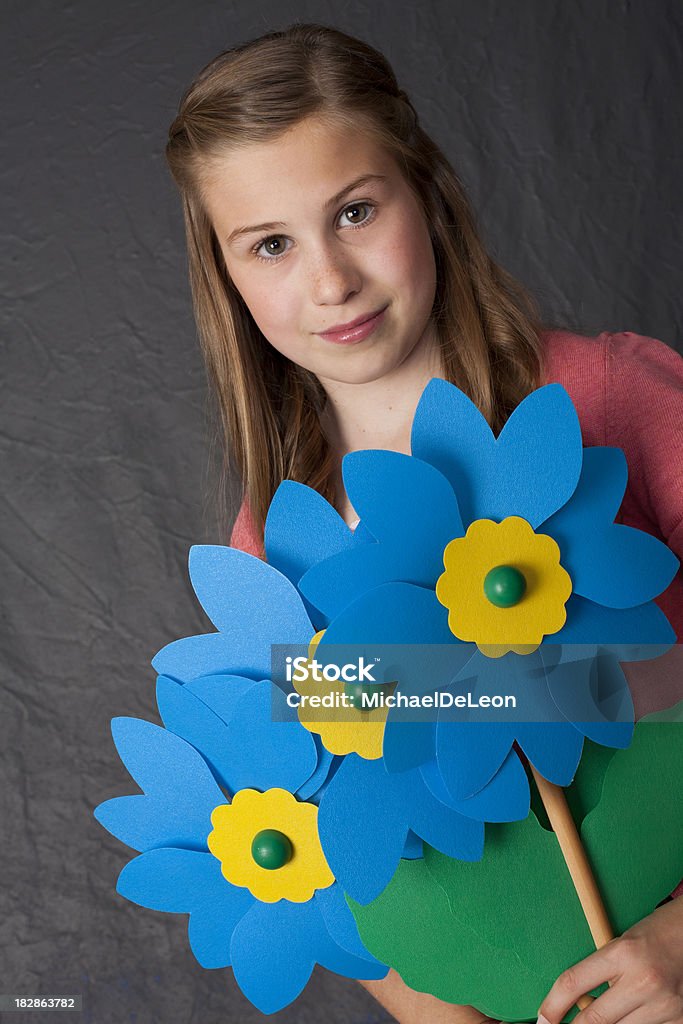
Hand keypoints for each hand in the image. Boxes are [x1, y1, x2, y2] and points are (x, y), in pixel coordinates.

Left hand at [537, 897, 682, 1023]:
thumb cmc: (658, 932)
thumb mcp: (624, 942)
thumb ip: (603, 971)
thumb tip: (579, 1004)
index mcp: (624, 953)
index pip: (574, 983)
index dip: (552, 1005)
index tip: (543, 1018)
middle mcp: (643, 981)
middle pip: (594, 1019)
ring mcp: (665, 1005)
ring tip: (615, 1007)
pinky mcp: (680, 1020)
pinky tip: (637, 1012)